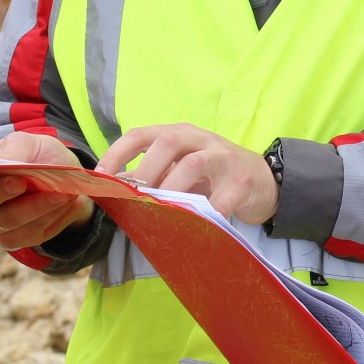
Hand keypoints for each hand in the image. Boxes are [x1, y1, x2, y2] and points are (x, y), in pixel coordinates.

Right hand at [0, 132, 93, 249]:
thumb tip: (7, 165)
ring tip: (59, 192)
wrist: (65, 179)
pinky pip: (30, 233)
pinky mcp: (15, 240)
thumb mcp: (29, 143)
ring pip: (7, 221)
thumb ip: (14, 151)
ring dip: (35, 206)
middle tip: (21, 181)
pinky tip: (64, 202)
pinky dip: (49, 216)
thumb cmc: (38, 156)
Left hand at [97, 123, 278, 224]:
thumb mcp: (181, 169)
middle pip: (167, 143)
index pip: (141, 134)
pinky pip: (221, 199)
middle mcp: (199, 139)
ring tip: (161, 212)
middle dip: (145, 170)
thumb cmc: (213, 176)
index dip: (117, 154)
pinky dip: (204, 215)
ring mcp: (223, 157)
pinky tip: (193, 229)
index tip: (100, 178)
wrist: (263, 180)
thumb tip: (114, 191)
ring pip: (193, 164)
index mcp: (178, 134)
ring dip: (172, 190)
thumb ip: (153, 176)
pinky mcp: (242, 180)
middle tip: (133, 199)